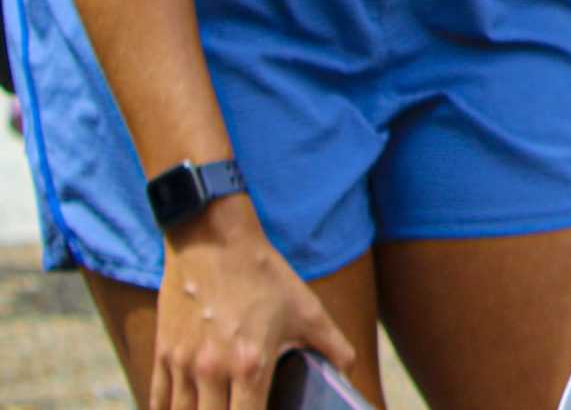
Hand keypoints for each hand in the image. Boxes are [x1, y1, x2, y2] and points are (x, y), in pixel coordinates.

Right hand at [154, 206, 358, 409]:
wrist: (214, 242)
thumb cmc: (264, 277)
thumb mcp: (307, 310)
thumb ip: (333, 346)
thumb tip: (347, 374)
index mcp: (250, 365)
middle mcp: (212, 371)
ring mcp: (182, 364)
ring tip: (216, 408)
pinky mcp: (162, 353)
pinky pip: (157, 400)